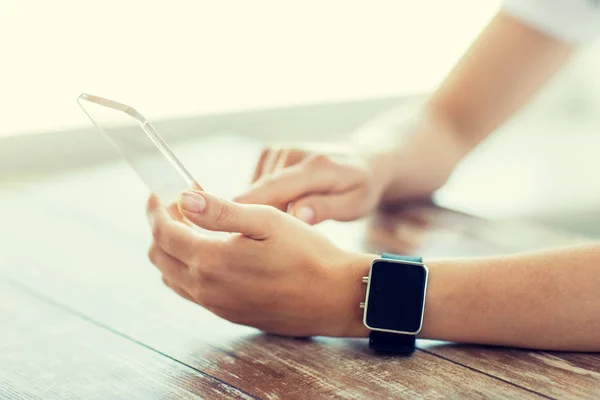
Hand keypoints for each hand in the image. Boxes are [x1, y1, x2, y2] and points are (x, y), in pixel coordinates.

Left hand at [146, 190, 370, 336]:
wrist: (335, 297)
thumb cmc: (307, 254)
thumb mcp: (267, 221)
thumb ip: (220, 211)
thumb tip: (184, 199)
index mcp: (211, 261)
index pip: (163, 232)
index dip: (157, 208)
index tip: (161, 192)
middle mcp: (206, 288)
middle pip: (160, 255)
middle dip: (161, 226)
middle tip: (179, 205)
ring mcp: (216, 305)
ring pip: (172, 275)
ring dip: (173, 247)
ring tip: (193, 225)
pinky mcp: (229, 314)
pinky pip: (191, 291)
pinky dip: (187, 267)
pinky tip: (210, 253)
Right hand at [234, 146, 388, 224]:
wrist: (364, 160)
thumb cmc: (361, 189)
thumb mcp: (354, 205)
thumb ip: (325, 208)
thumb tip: (297, 216)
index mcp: (317, 166)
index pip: (274, 189)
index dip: (248, 210)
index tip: (230, 232)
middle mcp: (294, 153)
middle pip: (259, 192)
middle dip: (253, 218)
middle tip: (253, 249)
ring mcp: (280, 150)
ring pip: (255, 191)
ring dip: (260, 212)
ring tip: (280, 230)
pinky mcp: (271, 152)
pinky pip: (256, 184)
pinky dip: (263, 201)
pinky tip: (281, 211)